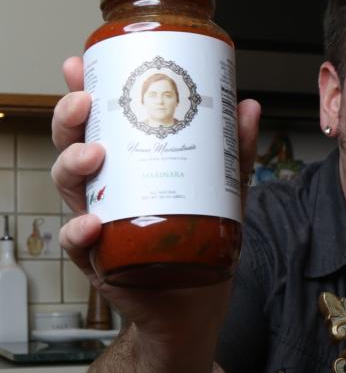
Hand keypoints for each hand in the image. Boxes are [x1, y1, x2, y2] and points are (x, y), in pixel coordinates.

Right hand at [51, 56, 260, 337]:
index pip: (97, 123)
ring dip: (73, 165)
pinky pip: (78, 244)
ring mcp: (98, 223)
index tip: (80, 65)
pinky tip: (91, 223)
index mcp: (126, 167)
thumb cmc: (199, 244)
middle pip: (72, 145)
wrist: (195, 307)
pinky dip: (79, 231)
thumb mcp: (222, 193)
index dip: (82, 93)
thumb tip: (249, 107)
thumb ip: (234, 154)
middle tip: (87, 103)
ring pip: (70, 187)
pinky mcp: (100, 261)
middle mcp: (105, 191)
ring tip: (95, 154)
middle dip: (70, 119)